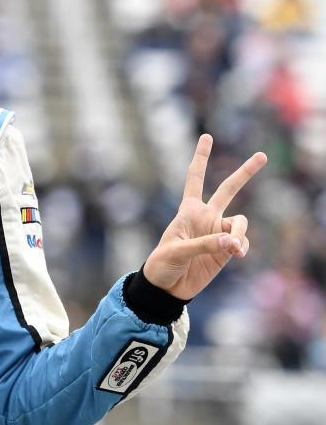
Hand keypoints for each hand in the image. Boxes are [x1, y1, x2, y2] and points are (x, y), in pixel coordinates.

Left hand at [144, 134, 266, 300]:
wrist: (167, 287)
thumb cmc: (162, 264)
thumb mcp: (176, 251)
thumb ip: (203, 245)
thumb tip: (231, 241)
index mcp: (188, 210)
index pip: (195, 178)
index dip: (200, 158)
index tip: (207, 137)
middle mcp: (206, 217)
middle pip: (228, 189)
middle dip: (245, 173)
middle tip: (263, 155)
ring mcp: (218, 233)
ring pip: (241, 222)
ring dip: (240, 233)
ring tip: (234, 248)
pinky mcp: (226, 251)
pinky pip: (241, 243)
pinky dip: (242, 247)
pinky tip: (236, 254)